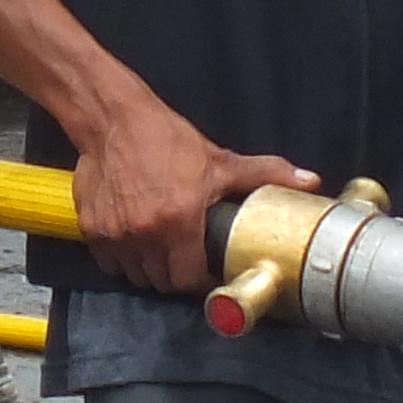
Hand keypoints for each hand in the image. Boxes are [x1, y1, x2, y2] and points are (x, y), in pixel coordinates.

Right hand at [74, 93, 310, 293]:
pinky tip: (135, 241)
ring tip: (162, 251)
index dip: (200, 281)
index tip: (206, 272)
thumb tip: (310, 180)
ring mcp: (115, 234)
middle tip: (186, 260)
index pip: (188, 279)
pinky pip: (109, 262)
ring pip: (134, 275)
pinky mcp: (92, 229)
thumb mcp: (220, 160)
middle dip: (176, 277)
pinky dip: (122, 258)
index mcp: (178, 222)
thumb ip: (265, 174)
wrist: (114, 120)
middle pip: (161, 282)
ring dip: (149, 270)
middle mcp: (144, 234)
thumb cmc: (167, 140)